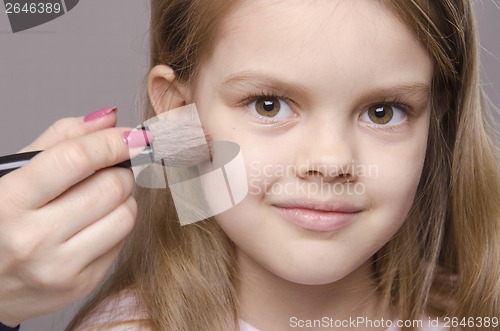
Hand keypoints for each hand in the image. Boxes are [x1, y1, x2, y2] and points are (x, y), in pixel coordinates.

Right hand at [0, 108, 141, 326]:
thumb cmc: (0, 221)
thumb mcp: (12, 175)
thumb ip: (59, 140)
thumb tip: (110, 117)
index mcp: (8, 202)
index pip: (76, 159)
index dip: (111, 141)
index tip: (131, 136)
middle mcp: (32, 239)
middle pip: (110, 187)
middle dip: (119, 171)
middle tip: (108, 171)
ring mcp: (59, 268)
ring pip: (126, 215)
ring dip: (123, 199)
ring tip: (100, 198)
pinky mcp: (81, 285)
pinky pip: (123, 241)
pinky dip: (116, 225)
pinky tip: (93, 225)